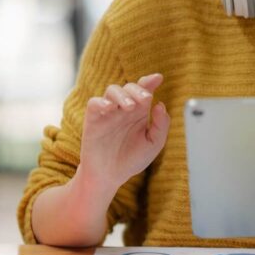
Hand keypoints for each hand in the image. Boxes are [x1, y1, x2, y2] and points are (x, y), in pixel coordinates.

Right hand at [78, 73, 169, 191]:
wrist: (110, 176)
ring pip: (112, 90)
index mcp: (140, 112)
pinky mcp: (93, 120)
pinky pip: (94, 103)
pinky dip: (101, 102)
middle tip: (146, 99)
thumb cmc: (132, 159)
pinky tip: (110, 108)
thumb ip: (161, 125)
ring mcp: (108, 113)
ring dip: (122, 95)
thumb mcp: (153, 143)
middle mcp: (124, 109)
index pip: (145, 91)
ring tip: (130, 107)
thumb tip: (160, 104)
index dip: (150, 82)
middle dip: (138, 89)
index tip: (158, 78)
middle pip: (129, 87)